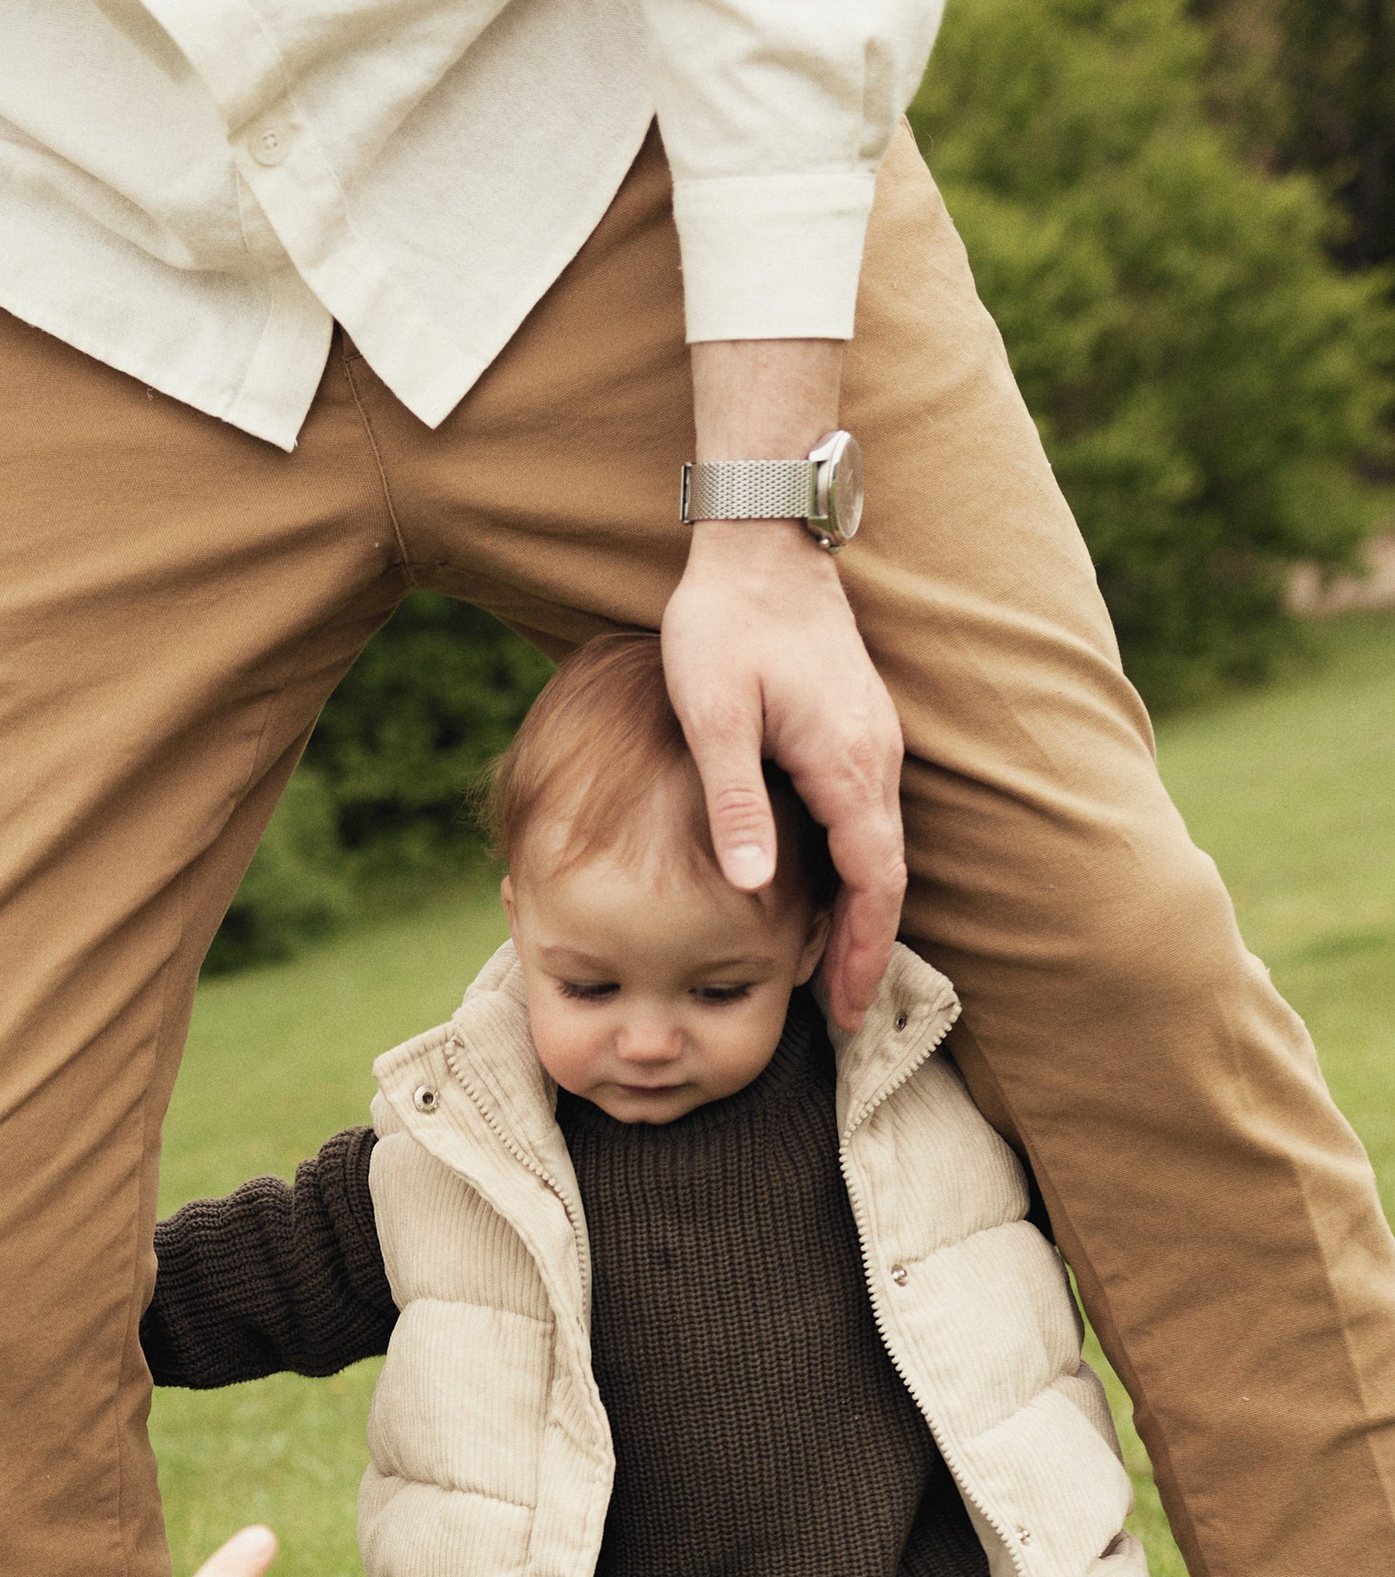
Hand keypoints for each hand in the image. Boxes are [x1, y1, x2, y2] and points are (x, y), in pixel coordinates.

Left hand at [661, 531, 905, 1027]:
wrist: (760, 539)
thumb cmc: (725, 621)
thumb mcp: (713, 715)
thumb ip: (733, 802)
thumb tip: (750, 888)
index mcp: (846, 765)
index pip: (875, 883)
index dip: (865, 954)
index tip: (851, 1013)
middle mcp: (873, 759)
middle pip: (885, 876)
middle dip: (868, 950)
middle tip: (844, 1016)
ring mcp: (870, 743)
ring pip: (878, 849)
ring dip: (861, 913)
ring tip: (832, 974)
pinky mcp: (853, 731)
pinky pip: (864, 820)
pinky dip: (852, 871)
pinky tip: (821, 898)